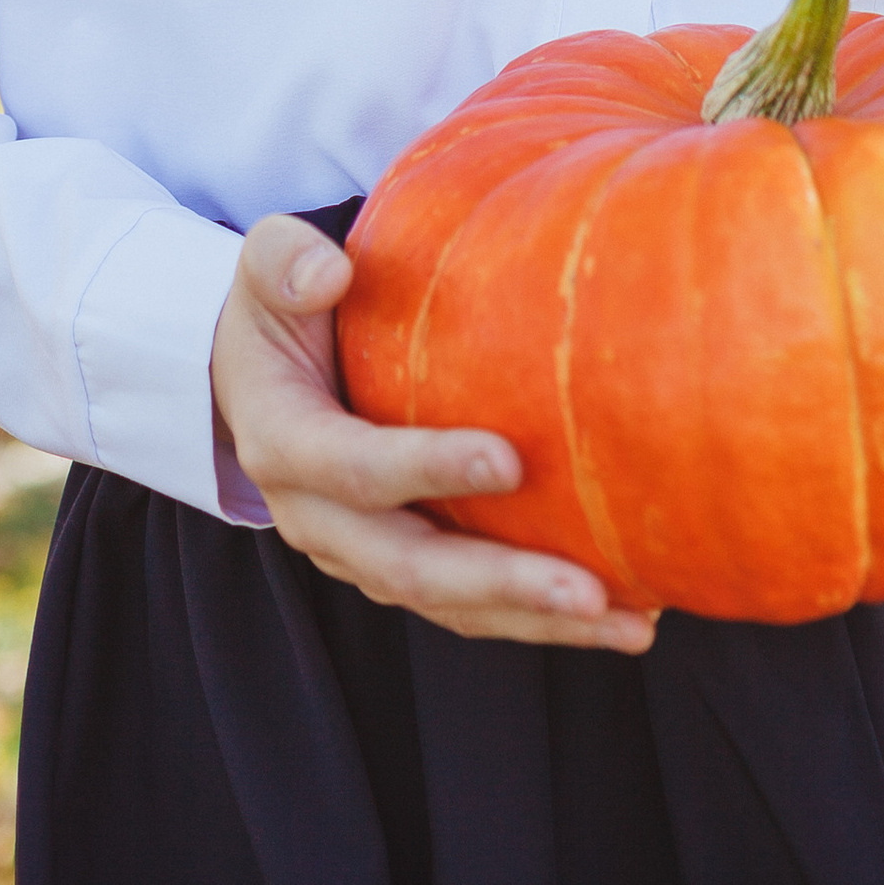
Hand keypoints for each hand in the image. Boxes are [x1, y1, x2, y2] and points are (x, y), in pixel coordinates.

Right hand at [209, 215, 657, 652]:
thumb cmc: (277, 311)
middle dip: (502, 583)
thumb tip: (331, 273)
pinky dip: (536, 616)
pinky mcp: (400, 566)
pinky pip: (468, 604)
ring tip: (627, 623)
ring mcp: (360, 553)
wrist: (256, 379)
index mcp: (284, 444)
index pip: (355, 468)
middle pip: (411, 567)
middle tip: (589, 590)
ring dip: (536, 619)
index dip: (427, 468)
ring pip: (449, 604)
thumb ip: (282, 261)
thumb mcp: (265, 272)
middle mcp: (318, 519)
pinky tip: (618, 614)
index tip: (510, 459)